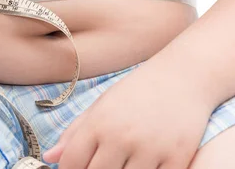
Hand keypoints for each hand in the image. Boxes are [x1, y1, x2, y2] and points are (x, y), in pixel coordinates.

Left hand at [43, 62, 213, 168]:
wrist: (185, 76)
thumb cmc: (139, 91)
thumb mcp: (103, 104)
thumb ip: (75, 132)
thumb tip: (49, 158)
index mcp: (99, 122)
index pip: (71, 163)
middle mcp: (122, 136)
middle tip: (102, 164)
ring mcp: (150, 149)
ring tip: (124, 163)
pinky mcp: (178, 157)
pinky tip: (145, 167)